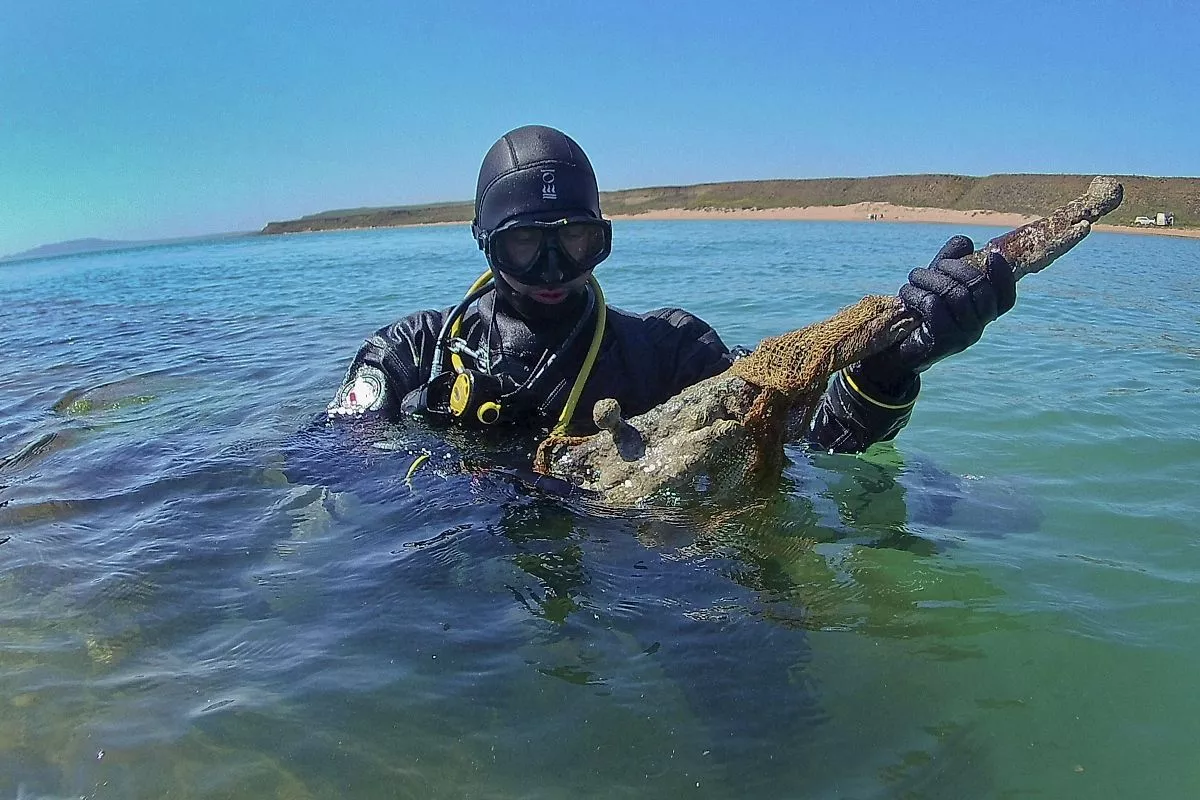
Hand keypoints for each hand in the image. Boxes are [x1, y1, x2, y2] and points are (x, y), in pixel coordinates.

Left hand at [856, 235, 1016, 392]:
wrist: (894, 352)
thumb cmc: (919, 314)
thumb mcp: (936, 285)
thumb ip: (950, 263)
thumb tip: (966, 242)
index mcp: (983, 315)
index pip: (1006, 297)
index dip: (1003, 275)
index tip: (990, 254)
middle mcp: (978, 326)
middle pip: (979, 288)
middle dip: (955, 268)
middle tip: (935, 265)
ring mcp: (963, 336)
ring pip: (954, 294)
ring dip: (929, 278)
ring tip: (914, 277)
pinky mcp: (942, 340)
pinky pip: (934, 306)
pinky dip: (916, 293)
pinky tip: (906, 293)